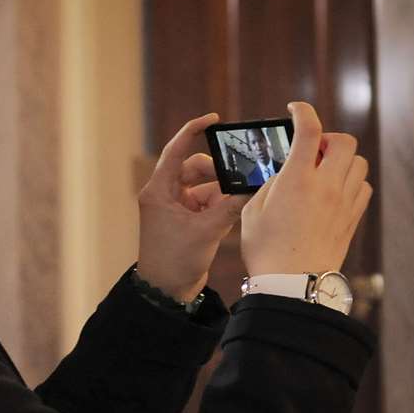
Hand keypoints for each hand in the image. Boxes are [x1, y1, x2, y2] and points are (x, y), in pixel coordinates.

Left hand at [136, 112, 249, 301]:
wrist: (166, 292)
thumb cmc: (175, 261)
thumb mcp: (207, 231)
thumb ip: (231, 206)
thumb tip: (254, 185)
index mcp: (159, 190)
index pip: (176, 150)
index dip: (193, 130)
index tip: (214, 120)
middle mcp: (166, 195)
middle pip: (196, 168)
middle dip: (218, 172)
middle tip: (239, 178)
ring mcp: (177, 208)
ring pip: (206, 187)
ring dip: (223, 193)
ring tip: (239, 201)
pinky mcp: (187, 220)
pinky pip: (209, 203)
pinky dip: (222, 206)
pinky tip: (235, 213)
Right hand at [241, 101, 371, 275]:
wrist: (294, 285)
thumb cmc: (267, 250)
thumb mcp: (254, 210)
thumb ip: (271, 183)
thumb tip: (285, 172)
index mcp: (298, 180)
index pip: (309, 130)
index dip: (303, 112)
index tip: (296, 110)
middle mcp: (327, 186)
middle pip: (344, 141)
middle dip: (328, 138)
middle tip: (311, 151)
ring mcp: (344, 203)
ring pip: (359, 163)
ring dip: (342, 159)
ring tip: (324, 172)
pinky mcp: (353, 219)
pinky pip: (363, 187)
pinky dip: (353, 181)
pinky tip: (336, 191)